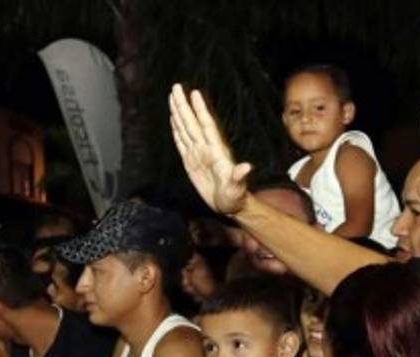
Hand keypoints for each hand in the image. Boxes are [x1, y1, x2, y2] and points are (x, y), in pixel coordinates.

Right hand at [169, 84, 252, 215]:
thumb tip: (246, 167)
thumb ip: (239, 177)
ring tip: (172, 97)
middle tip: (176, 87)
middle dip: (184, 105)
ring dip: (178, 113)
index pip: (206, 126)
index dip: (200, 110)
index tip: (194, 93)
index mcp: (216, 151)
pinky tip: (173, 120)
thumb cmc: (235, 197)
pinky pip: (181, 143)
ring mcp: (198, 154)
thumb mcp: (237, 188)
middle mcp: (206, 148)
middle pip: (192, 123)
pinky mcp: (191, 162)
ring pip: (185, 129)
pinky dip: (176, 130)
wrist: (230, 205)